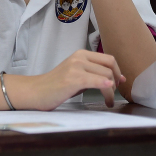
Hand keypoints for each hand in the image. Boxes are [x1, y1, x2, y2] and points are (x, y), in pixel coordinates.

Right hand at [9, 50, 125, 109]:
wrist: (37, 91)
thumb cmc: (57, 85)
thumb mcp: (76, 73)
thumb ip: (93, 73)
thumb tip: (117, 78)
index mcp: (81, 54)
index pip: (108, 58)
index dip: (117, 71)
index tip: (118, 83)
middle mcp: (79, 57)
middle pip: (110, 65)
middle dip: (116, 80)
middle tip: (113, 93)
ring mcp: (76, 67)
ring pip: (106, 75)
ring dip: (111, 91)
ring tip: (108, 101)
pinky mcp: (73, 79)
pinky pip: (97, 82)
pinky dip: (106, 89)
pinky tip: (107, 99)